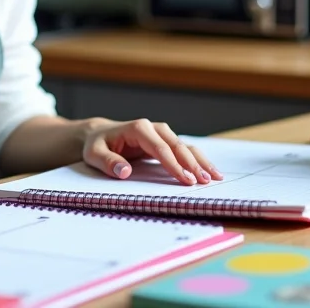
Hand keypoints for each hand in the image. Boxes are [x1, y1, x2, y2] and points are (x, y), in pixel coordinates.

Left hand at [82, 118, 222, 185]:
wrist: (99, 135)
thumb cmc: (97, 145)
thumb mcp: (94, 153)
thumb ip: (108, 162)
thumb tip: (124, 172)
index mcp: (138, 128)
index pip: (160, 148)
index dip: (174, 164)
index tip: (185, 179)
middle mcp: (154, 128)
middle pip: (177, 146)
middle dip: (192, 164)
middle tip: (205, 181)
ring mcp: (162, 134)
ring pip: (185, 146)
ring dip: (200, 161)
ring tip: (215, 177)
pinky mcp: (166, 141)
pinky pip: (184, 150)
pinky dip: (198, 160)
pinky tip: (210, 171)